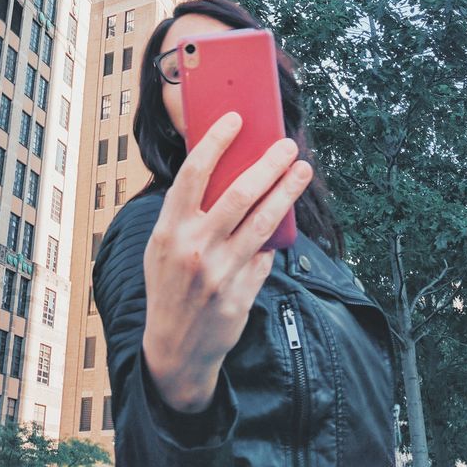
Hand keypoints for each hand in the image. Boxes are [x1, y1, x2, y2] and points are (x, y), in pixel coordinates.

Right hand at [141, 111, 312, 412]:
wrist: (173, 348)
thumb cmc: (169, 283)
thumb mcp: (163, 244)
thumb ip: (186, 211)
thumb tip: (224, 168)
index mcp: (169, 229)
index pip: (194, 173)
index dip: (216, 142)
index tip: (236, 119)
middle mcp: (194, 248)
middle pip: (240, 194)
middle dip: (269, 164)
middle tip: (288, 145)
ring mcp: (219, 274)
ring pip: (263, 222)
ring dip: (287, 191)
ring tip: (302, 170)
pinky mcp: (240, 296)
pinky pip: (264, 257)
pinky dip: (272, 241)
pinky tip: (281, 225)